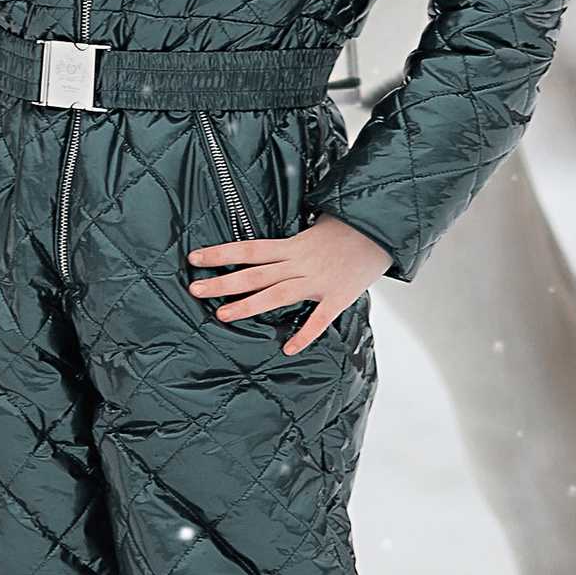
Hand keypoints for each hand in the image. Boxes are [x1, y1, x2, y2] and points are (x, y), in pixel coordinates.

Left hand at [190, 215, 391, 356]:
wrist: (381, 228)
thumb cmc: (347, 226)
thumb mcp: (314, 226)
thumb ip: (291, 241)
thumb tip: (270, 247)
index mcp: (292, 244)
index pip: (248, 248)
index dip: (221, 253)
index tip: (194, 259)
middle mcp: (300, 262)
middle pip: (254, 273)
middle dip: (223, 282)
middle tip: (195, 290)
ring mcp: (318, 280)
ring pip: (277, 293)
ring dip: (249, 305)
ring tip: (223, 314)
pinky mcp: (338, 296)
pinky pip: (319, 318)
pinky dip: (305, 333)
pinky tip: (289, 348)